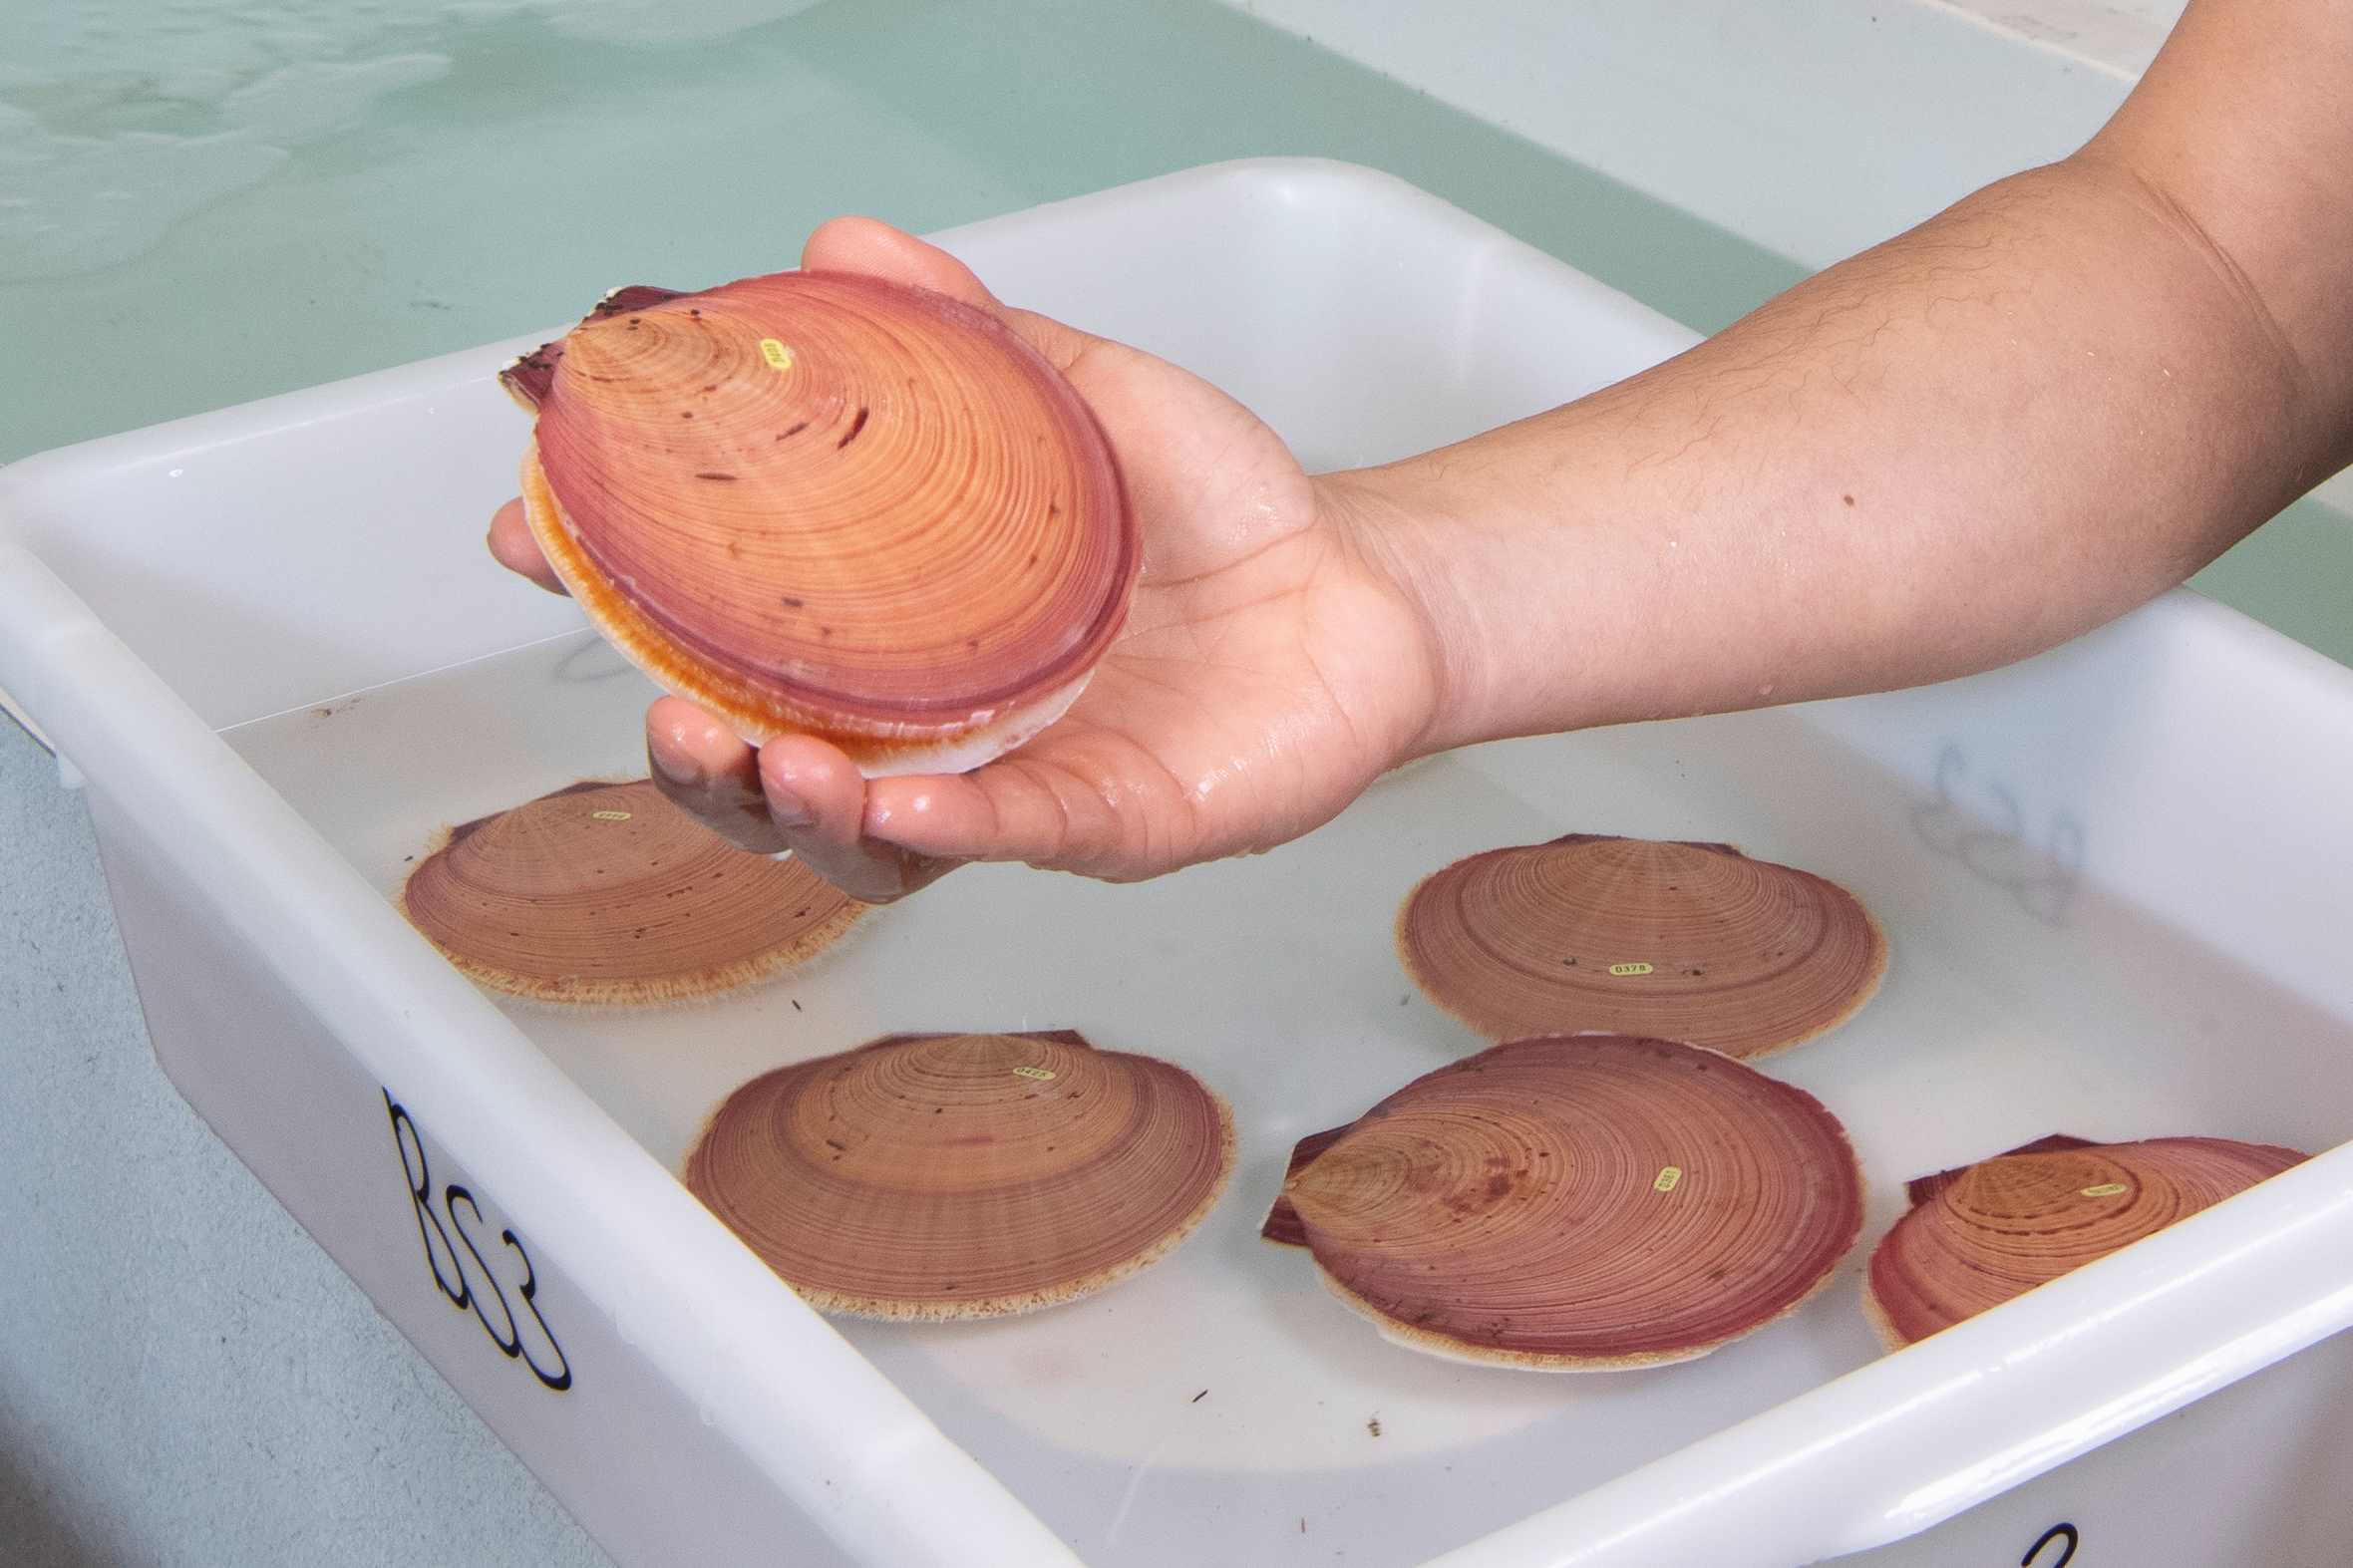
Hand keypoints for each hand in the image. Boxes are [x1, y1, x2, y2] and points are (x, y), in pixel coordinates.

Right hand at [489, 218, 1440, 900]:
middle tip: (657, 709)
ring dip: (792, 812)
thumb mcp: (1080, 394)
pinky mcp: (1102, 822)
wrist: (1357, 583)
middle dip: (690, 751)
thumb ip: (966, 334)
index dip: (619, 596)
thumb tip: (838, 242)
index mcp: (899, 628)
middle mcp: (933, 721)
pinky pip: (1002, 838)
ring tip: (762, 760)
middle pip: (767, 769)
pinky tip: (885, 800)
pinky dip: (938, 825)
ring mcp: (1011, 780)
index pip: (729, 630)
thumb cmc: (1219, 505)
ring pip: (863, 838)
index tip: (534, 540)